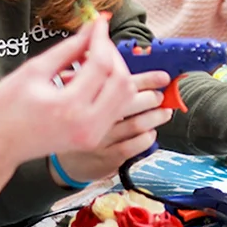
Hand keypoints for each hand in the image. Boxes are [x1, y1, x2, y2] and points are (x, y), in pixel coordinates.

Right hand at [0, 17, 138, 171]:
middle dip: (112, 54)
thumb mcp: (33, 70)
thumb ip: (67, 49)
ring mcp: (93, 136)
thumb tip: (91, 28)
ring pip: (125, 95)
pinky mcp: (93, 139)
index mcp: (69, 107)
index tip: (98, 21)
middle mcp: (87, 125)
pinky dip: (111, 87)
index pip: (101, 64)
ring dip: (115, 71)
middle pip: (121, 80)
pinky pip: (117, 107)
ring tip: (92, 58)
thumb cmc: (4, 108)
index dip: (102, 38)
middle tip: (95, 39)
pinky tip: (90, 77)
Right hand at [51, 71, 173, 184]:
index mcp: (87, 97)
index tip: (163, 77)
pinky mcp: (108, 158)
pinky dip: (147, 138)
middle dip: (152, 97)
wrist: (63, 159)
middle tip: (160, 96)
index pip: (120, 82)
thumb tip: (124, 67)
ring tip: (164, 112)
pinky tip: (150, 133)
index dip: (147, 79)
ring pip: (136, 125)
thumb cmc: (74, 123)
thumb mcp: (76, 96)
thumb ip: (98, 81)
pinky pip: (134, 146)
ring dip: (155, 117)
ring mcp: (102, 139)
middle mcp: (94, 118)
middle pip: (130, 102)